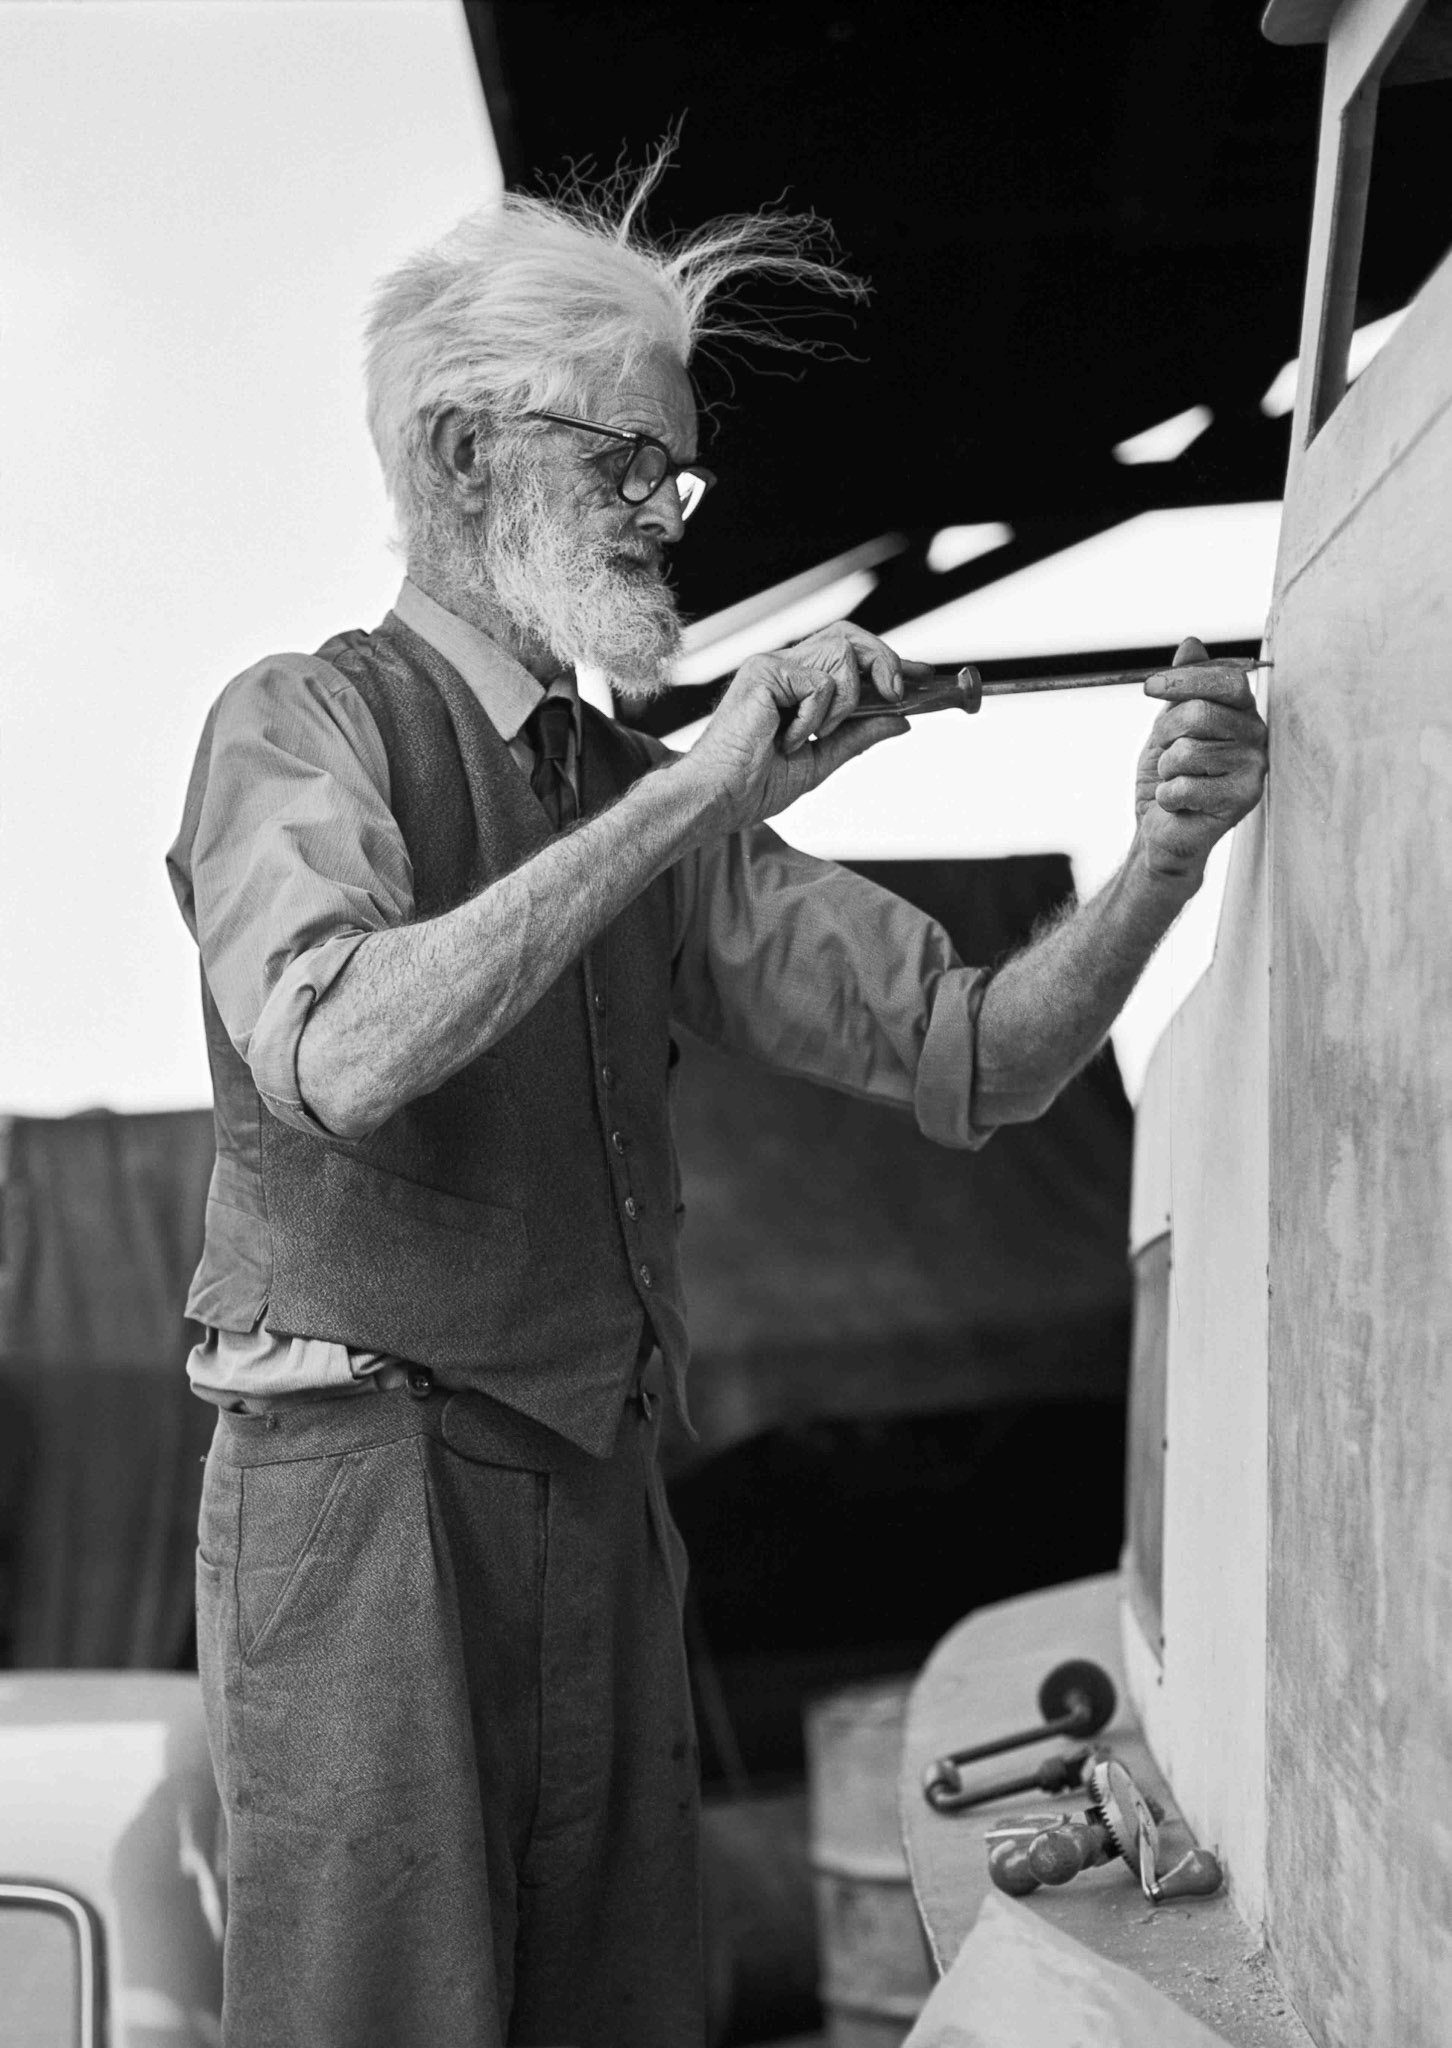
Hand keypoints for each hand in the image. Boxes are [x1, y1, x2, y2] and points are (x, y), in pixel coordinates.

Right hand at [682, 619, 916, 832]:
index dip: (890, 661)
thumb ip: (858, 737)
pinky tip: (788, 739)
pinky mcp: (764, 671)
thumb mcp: (822, 761)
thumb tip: (901, 721)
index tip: (924, 675)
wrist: (720, 797)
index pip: (851, 657)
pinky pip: (821, 684)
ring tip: (814, 734)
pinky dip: (815, 718)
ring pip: (842, 653)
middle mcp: (785, 668)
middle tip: (898, 694)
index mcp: (796, 686)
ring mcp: (773, 665)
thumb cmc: (754, 784)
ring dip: (844, 702)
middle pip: (851, 637)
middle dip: (885, 661)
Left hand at [1133, 636, 1268, 884]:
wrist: (1163, 826)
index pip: (1224, 679)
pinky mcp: (1244, 799)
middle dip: (1166, 733)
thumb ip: (1183, 685)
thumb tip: (1190, 643)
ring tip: (1177, 780)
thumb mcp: (1169, 723)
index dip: (1184, 679)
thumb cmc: (1169, 774)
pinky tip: (1180, 803)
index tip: (1148, 688)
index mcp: (1242, 712)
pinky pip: (1186, 786)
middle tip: (1165, 755)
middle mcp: (1256, 736)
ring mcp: (1254, 768)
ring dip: (1166, 769)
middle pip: (1201, 712)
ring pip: (1188, 752)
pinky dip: (1169, 795)